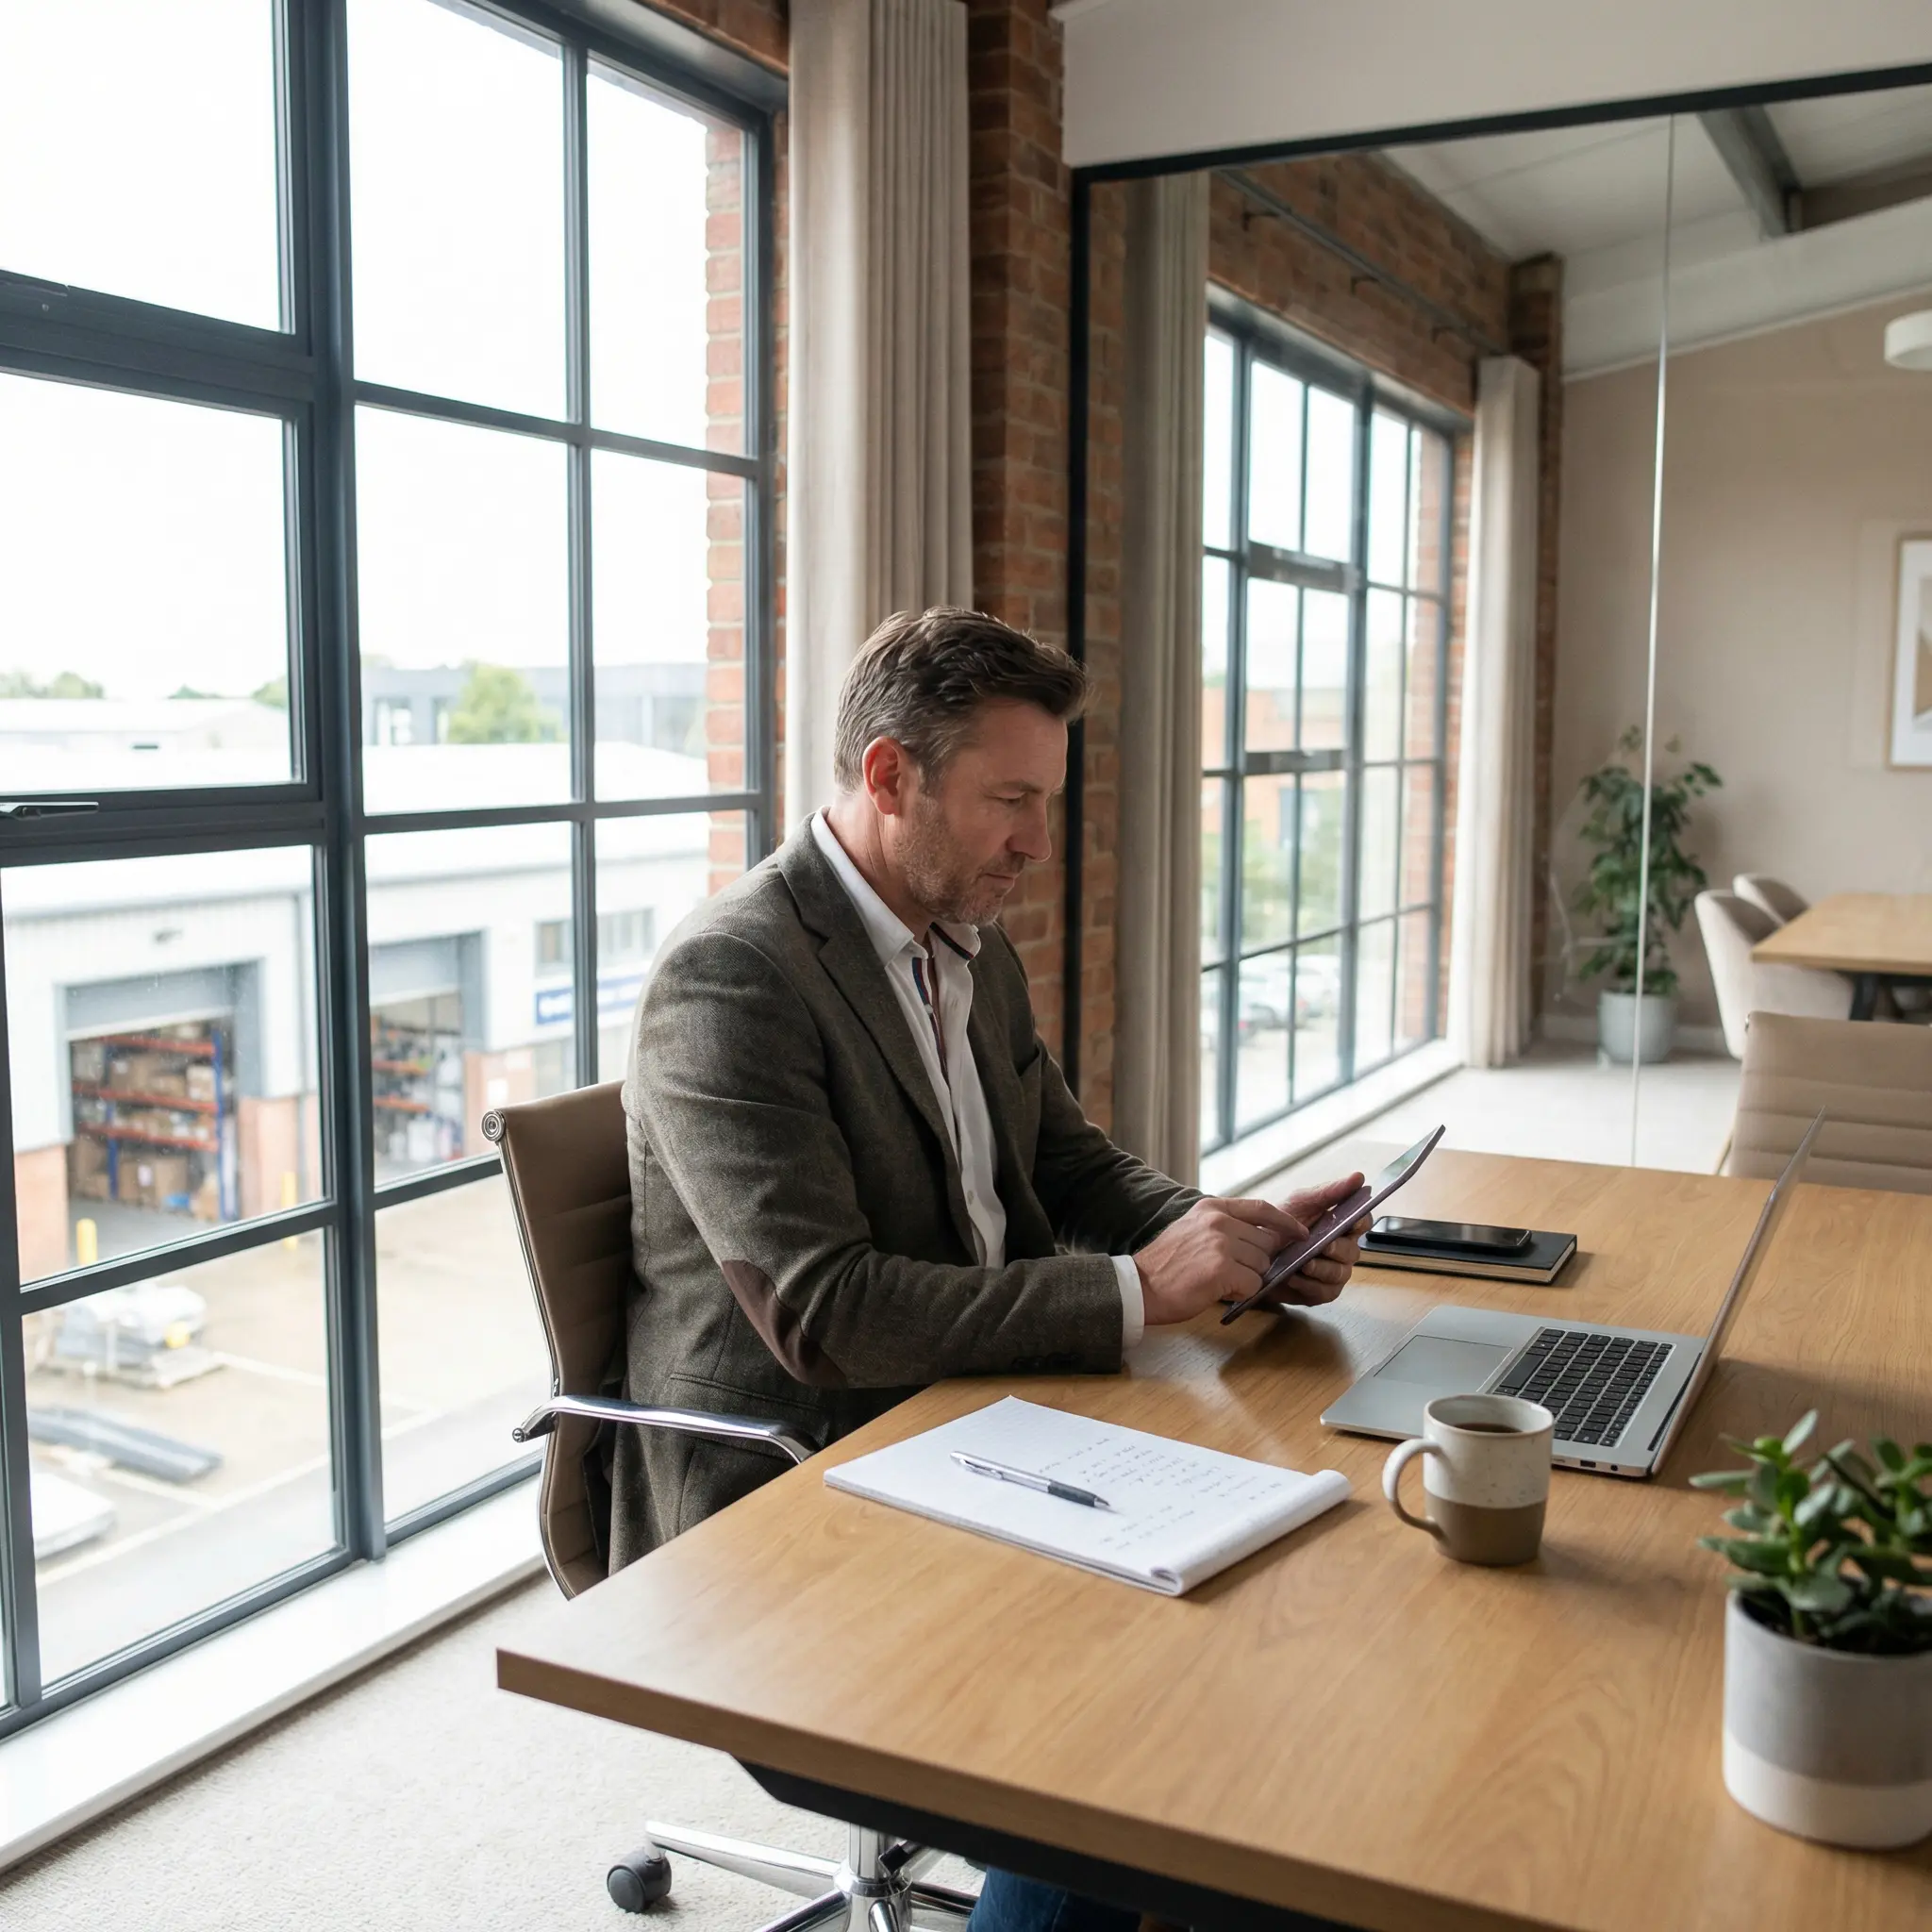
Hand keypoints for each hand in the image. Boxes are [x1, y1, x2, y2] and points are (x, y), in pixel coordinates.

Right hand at [1134, 1196, 1308, 1325]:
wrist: (1139, 1286)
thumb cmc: (1165, 1266)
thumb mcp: (1192, 1231)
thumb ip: (1223, 1229)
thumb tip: (1262, 1240)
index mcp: (1212, 1208)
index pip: (1261, 1208)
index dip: (1285, 1222)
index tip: (1300, 1233)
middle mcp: (1218, 1221)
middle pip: (1265, 1243)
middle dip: (1257, 1262)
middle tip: (1234, 1275)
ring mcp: (1221, 1243)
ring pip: (1261, 1265)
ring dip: (1248, 1279)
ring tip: (1220, 1282)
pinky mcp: (1222, 1269)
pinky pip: (1253, 1284)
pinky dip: (1242, 1293)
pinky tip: (1219, 1291)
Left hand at [1254, 1173, 1369, 1307]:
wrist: (1251, 1249)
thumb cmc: (1280, 1224)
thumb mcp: (1302, 1202)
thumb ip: (1330, 1191)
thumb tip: (1359, 1177)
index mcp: (1340, 1226)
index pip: (1362, 1223)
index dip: (1361, 1222)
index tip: (1352, 1221)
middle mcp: (1341, 1250)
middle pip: (1353, 1251)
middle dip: (1339, 1249)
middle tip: (1324, 1246)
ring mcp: (1332, 1273)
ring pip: (1340, 1274)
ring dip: (1323, 1268)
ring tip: (1303, 1264)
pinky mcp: (1319, 1292)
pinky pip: (1325, 1292)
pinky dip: (1310, 1285)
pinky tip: (1294, 1277)